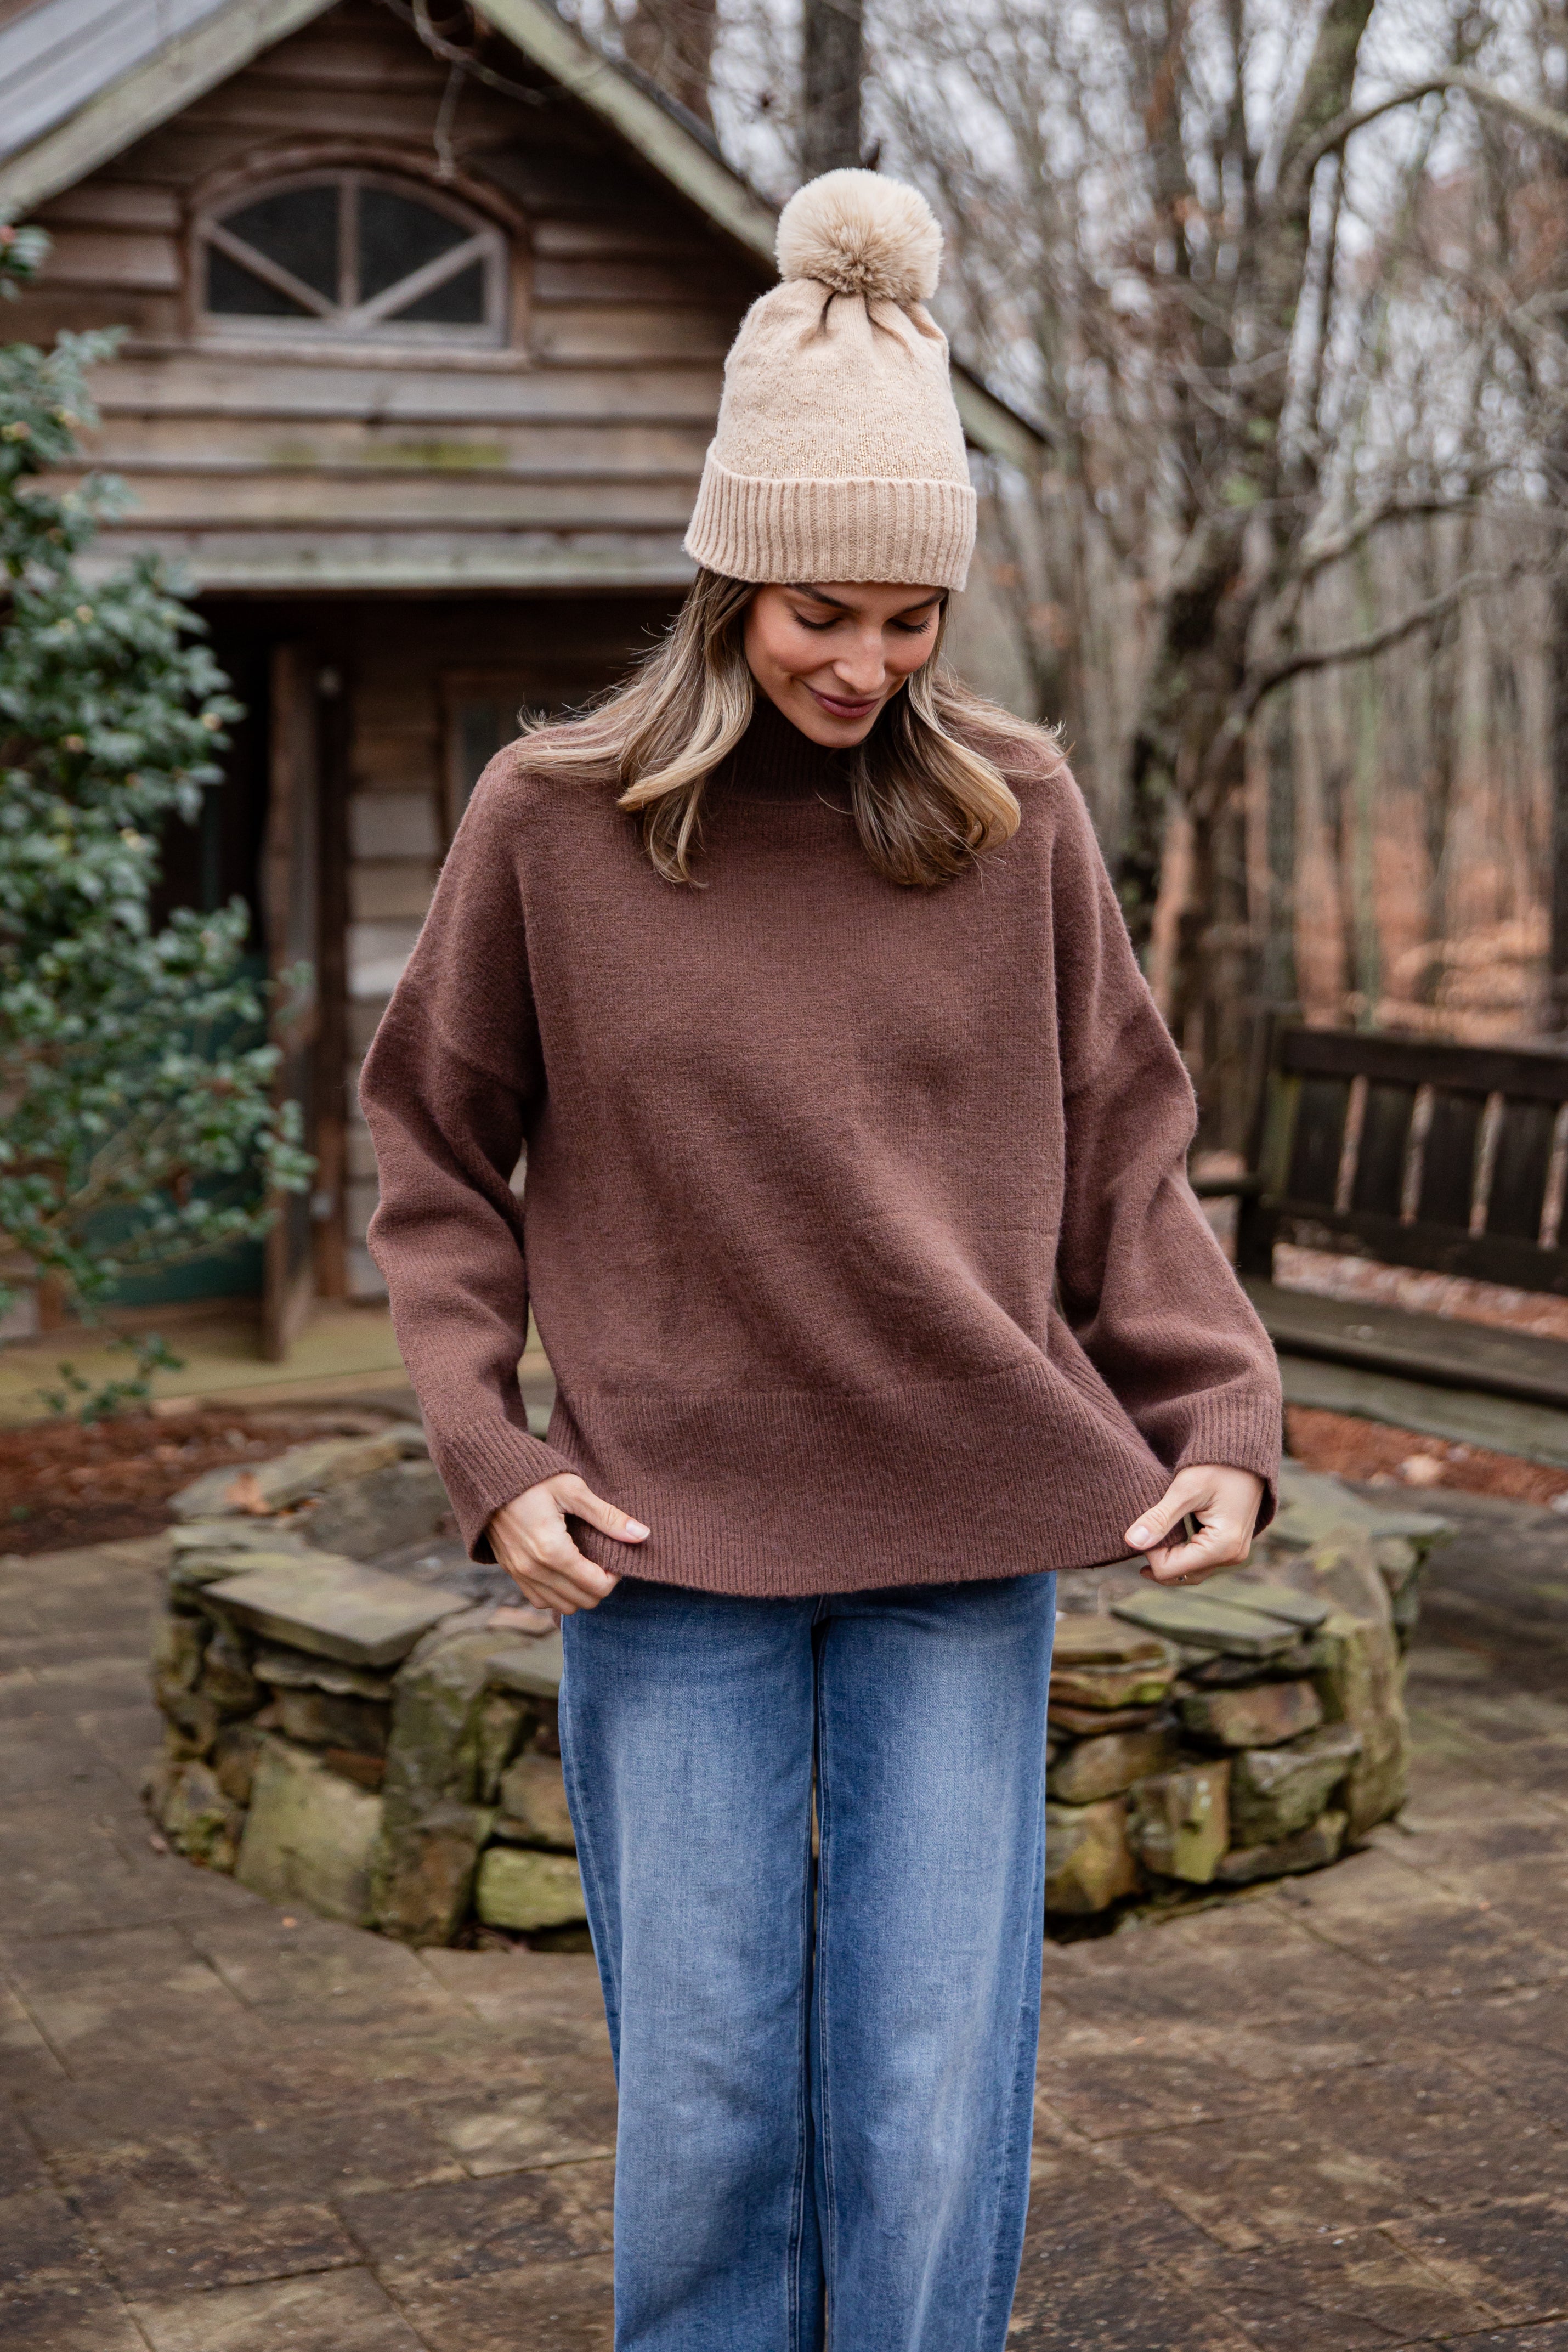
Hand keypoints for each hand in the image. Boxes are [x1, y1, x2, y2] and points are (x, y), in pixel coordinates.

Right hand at [486, 1475, 648, 1618]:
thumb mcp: (574, 1490)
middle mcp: (533, 1570)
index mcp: (552, 1551)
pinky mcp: (511, 1572)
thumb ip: (608, 1517)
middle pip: (582, 1601)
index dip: (614, 1576)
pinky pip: (540, 1600)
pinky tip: (565, 1570)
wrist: (486, 1474)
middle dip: (600, 1585)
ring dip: (580, 1592)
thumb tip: (642, 1535)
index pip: (596, 1586)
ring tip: (586, 1565)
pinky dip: (557, 1594)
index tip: (615, 1555)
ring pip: (561, 1606)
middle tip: (603, 1560)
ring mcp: (519, 1574)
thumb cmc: (533, 1477)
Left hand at [1124, 1465, 1264, 1586]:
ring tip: (1153, 1533)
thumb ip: (1159, 1518)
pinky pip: (1199, 1560)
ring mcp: (1233, 1553)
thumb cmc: (1218, 1466)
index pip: (1169, 1570)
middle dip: (1157, 1557)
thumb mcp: (1185, 1489)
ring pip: (1189, 1571)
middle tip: (1143, 1530)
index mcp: (1222, 1547)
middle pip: (1180, 1575)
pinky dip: (1180, 1551)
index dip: (1149, 1552)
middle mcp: (1231, 1557)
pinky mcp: (1230, 1546)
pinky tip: (1167, 1535)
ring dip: (1168, 1556)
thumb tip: (1131, 1542)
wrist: (1246, 1453)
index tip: (1143, 1525)